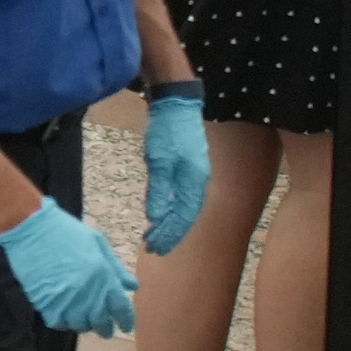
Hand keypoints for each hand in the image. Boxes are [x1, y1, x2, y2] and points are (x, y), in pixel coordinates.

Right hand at [0, 198, 136, 335]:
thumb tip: (133, 287)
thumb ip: (116, 267)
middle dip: (106, 328)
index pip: (122, 309)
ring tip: (82, 318)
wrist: (30, 227)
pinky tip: (64, 314)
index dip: (126, 321)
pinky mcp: (46, 303)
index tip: (125, 326)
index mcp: (103, 277)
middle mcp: (88, 293)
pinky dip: (63, 322)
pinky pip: (59, 323)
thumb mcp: (97, 242)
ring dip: (84, 324)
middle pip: (102, 323)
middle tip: (104, 328)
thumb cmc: (66, 231)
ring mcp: (66, 300)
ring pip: (80, 325)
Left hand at [137, 91, 210, 254]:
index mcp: (193, 182)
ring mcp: (193, 173)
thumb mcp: (158, 159)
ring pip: (183, 206)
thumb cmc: (166, 130)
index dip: (170, 234)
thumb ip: (157, 189)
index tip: (155, 247)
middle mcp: (197, 181)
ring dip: (169, 222)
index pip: (182, 217)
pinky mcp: (186, 166)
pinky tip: (160, 213)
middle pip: (184, 215)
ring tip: (154, 236)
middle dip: (170, 233)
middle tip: (153, 248)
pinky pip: (180, 195)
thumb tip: (155, 217)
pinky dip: (170, 207)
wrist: (175, 102)